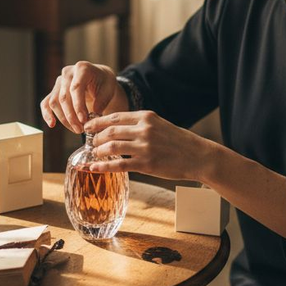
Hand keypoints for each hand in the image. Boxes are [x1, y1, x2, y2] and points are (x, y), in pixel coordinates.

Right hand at [39, 62, 123, 133]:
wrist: (98, 78)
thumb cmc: (104, 83)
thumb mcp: (108, 90)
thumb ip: (101, 102)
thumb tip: (92, 117)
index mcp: (82, 68)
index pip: (76, 88)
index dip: (78, 106)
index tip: (83, 120)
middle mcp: (67, 73)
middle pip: (64, 97)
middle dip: (72, 116)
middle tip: (81, 129)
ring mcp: (59, 81)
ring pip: (54, 102)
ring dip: (64, 119)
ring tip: (76, 129)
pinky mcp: (54, 91)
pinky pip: (46, 103)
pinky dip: (47, 114)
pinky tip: (52, 124)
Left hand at [83, 111, 214, 181]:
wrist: (197, 156)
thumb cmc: (178, 141)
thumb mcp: (159, 124)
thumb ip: (140, 124)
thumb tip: (117, 128)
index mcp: (146, 117)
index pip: (115, 117)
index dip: (97, 122)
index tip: (87, 126)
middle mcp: (144, 130)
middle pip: (110, 131)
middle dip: (95, 138)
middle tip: (91, 143)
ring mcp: (145, 147)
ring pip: (111, 147)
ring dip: (98, 151)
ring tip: (94, 154)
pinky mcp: (146, 164)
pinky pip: (119, 165)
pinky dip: (103, 167)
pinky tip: (94, 168)